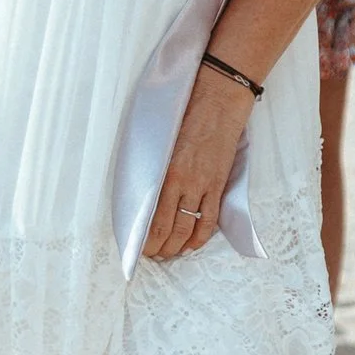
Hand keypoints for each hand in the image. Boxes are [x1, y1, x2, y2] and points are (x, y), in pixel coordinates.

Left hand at [142, 62, 253, 258]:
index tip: (136, 248)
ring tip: (168, 254)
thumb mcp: (161, 139)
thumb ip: (153, 167)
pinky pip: (210, 218)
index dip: (143, 237)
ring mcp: (203, 185)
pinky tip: (192, 244)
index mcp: (164, 171)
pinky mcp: (218, 184)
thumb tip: (141, 190)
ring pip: (188, 228)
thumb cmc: (186, 112)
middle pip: (168, 227)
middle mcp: (183, 182)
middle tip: (150, 255)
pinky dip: (200, 236)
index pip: (151, 216)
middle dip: (157, 247)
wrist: (219, 99)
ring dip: (176, 246)